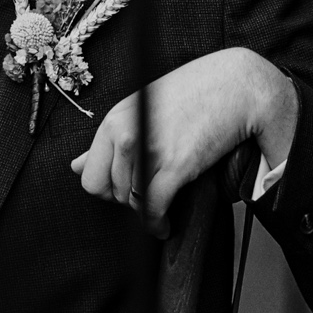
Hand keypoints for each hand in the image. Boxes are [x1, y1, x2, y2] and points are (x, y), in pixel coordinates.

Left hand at [70, 48, 297, 232]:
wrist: (238, 85)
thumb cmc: (194, 93)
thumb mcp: (143, 109)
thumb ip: (109, 139)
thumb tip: (75, 165)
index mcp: (116, 118)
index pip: (89, 175)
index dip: (107, 189)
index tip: (127, 189)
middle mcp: (125, 132)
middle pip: (108, 192)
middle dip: (126, 201)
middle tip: (148, 195)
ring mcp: (149, 148)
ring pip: (131, 202)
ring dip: (146, 211)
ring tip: (162, 206)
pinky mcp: (176, 164)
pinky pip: (153, 209)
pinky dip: (157, 225)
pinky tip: (165, 226)